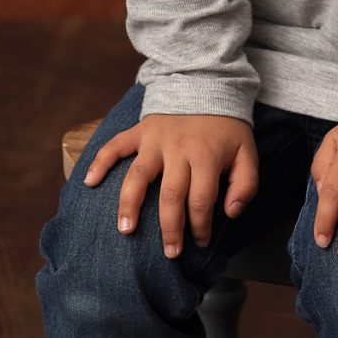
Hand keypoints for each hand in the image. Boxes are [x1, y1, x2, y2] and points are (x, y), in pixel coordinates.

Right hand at [84, 111, 258, 256]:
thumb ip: (246, 184)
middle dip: (169, 228)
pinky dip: (100, 161)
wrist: (208, 84)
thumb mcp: (247, 152)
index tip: (200, 242)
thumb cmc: (227, 128)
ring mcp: (155, 140)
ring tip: (125, 230)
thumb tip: (230, 213)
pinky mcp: (140, 131)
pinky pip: (116, 145)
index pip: (201, 200)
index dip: (201, 226)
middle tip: (169, 253)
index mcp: (206, 157)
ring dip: (130, 204)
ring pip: (138, 175)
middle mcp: (178, 150)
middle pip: (170, 195)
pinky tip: (89, 182)